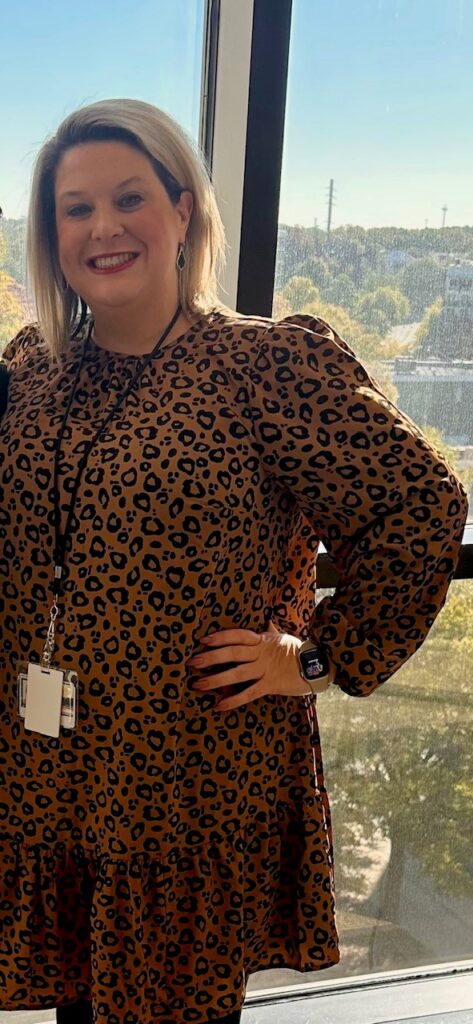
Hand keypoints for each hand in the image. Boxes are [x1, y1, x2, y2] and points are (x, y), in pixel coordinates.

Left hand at [186, 621, 328, 711]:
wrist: (318, 665)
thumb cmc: (297, 651)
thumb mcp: (282, 638)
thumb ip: (270, 631)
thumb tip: (267, 620)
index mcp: (261, 640)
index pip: (237, 635)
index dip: (220, 637)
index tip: (203, 640)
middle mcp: (260, 653)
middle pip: (231, 654)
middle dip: (210, 658)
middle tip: (191, 663)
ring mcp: (265, 669)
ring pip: (236, 674)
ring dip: (215, 680)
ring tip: (197, 685)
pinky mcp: (271, 685)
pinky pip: (249, 693)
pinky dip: (233, 700)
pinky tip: (219, 706)